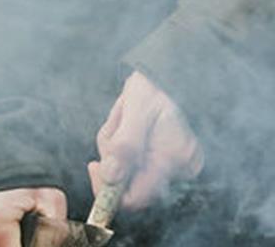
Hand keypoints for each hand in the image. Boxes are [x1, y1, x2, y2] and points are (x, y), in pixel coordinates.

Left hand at [88, 71, 203, 212]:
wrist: (166, 74)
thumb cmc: (155, 87)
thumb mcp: (136, 108)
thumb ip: (125, 144)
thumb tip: (111, 177)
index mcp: (174, 157)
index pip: (135, 198)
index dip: (108, 189)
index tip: (94, 165)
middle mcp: (180, 167)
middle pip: (129, 184)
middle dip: (113, 159)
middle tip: (115, 127)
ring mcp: (175, 165)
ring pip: (128, 172)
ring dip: (115, 148)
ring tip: (124, 119)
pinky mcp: (168, 160)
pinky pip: (134, 163)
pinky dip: (124, 147)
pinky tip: (129, 125)